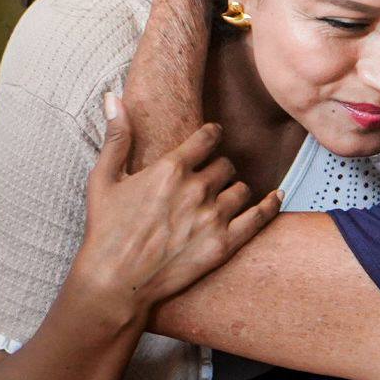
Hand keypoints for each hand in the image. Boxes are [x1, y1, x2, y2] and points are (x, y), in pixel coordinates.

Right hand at [76, 93, 282, 311]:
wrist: (114, 282)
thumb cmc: (105, 230)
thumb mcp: (104, 179)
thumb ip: (117, 137)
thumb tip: (114, 97)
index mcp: (170, 168)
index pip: (209, 136)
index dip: (211, 135)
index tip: (211, 138)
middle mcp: (196, 188)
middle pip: (226, 164)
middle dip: (218, 169)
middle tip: (207, 179)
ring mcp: (212, 217)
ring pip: (241, 188)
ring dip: (233, 190)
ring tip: (222, 198)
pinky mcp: (223, 244)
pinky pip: (259, 217)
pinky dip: (270, 205)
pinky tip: (276, 197)